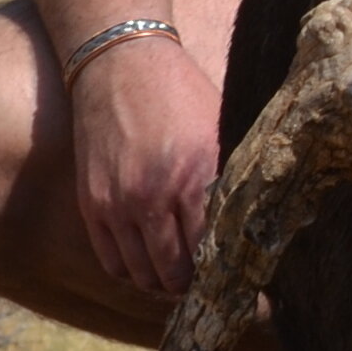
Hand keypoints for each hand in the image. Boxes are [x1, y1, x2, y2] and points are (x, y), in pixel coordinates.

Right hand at [68, 31, 221, 302]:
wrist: (120, 63)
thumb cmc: (182, 95)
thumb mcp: (221, 131)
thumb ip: (233, 180)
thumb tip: (259, 227)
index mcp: (196, 177)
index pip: (215, 252)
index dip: (230, 276)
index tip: (243, 287)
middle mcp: (154, 196)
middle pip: (177, 275)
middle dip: (196, 286)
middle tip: (210, 284)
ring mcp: (118, 203)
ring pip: (144, 276)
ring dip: (164, 283)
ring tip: (181, 276)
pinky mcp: (92, 203)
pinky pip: (113, 262)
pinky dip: (133, 272)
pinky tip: (150, 262)